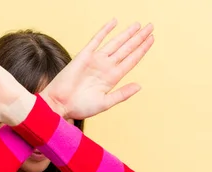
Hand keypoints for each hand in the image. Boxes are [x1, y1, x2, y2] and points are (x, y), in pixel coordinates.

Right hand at [40, 19, 154, 119]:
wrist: (59, 104)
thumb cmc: (80, 107)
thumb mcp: (105, 103)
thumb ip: (122, 94)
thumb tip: (139, 85)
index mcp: (112, 78)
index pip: (131, 60)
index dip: (142, 49)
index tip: (152, 39)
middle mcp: (106, 67)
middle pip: (126, 49)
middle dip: (139, 38)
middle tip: (150, 26)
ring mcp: (96, 60)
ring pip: (115, 43)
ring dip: (126, 33)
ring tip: (138, 25)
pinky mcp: (84, 55)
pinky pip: (96, 39)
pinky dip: (105, 30)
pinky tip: (114, 22)